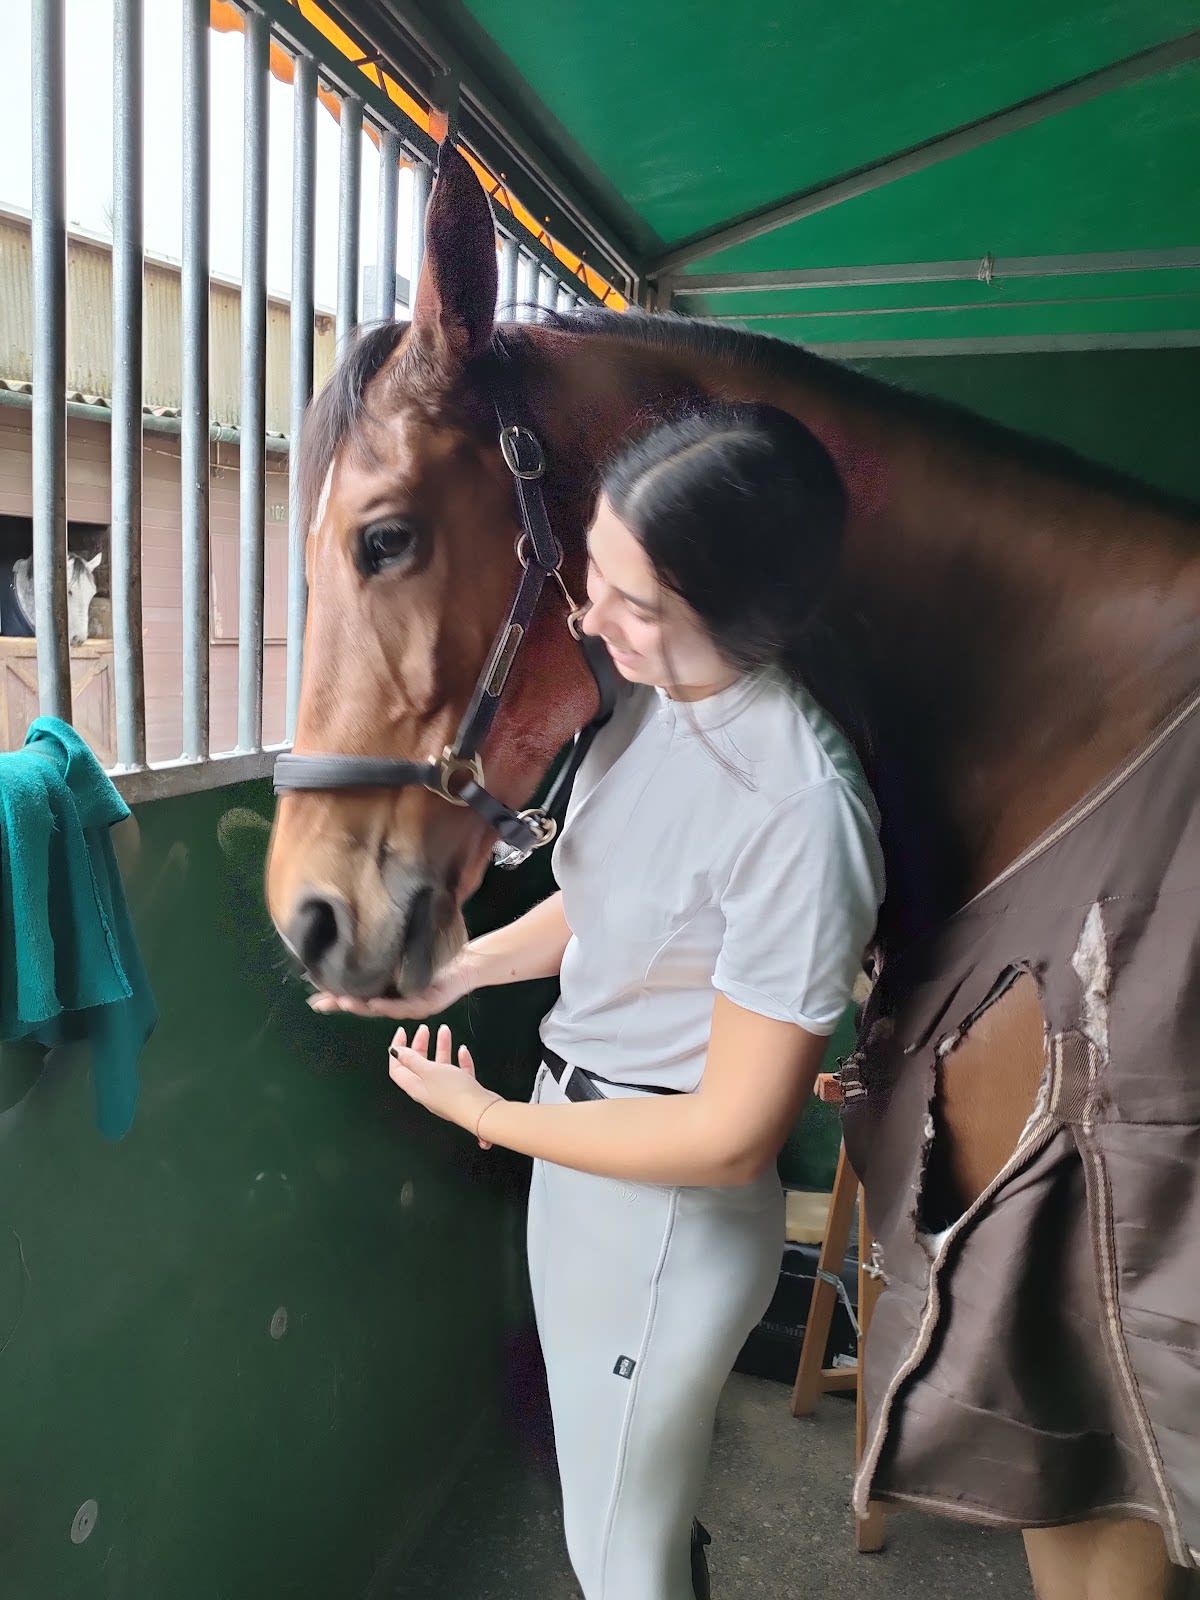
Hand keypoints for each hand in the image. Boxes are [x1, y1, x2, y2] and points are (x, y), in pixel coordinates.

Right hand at [309, 948, 479, 1020]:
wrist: (468, 963)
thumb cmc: (435, 959)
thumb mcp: (404, 957)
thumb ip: (383, 957)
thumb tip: (357, 942)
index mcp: (389, 993)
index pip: (358, 997)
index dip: (336, 999)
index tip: (313, 1000)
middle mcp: (398, 1003)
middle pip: (365, 1007)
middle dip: (343, 1004)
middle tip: (321, 1002)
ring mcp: (413, 1006)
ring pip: (382, 1009)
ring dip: (361, 1007)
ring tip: (342, 1001)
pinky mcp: (429, 1004)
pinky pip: (406, 1006)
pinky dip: (389, 1006)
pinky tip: (375, 1004)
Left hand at [387, 1023, 501, 1149]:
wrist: (481, 1111)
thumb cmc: (454, 1093)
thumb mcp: (429, 1071)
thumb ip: (412, 1060)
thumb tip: (395, 1051)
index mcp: (416, 1087)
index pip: (398, 1068)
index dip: (397, 1050)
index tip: (402, 1032)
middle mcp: (428, 1090)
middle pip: (419, 1065)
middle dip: (420, 1045)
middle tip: (424, 1030)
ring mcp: (446, 1091)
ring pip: (440, 1066)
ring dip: (441, 1047)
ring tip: (445, 1031)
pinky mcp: (463, 1091)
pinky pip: (459, 1072)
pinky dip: (459, 1060)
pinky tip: (462, 1050)